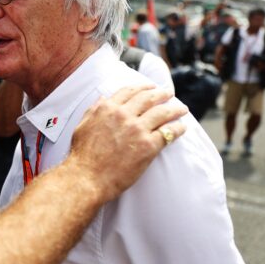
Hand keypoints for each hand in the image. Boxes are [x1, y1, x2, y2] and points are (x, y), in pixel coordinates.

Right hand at [68, 85, 187, 202]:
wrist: (86, 177)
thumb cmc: (82, 154)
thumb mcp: (83, 125)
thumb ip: (94, 110)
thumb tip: (103, 98)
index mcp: (107, 108)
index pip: (129, 91)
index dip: (143, 87)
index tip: (151, 87)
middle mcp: (123, 115)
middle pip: (148, 98)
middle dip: (162, 94)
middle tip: (169, 94)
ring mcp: (137, 130)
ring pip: (162, 113)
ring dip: (175, 109)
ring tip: (182, 109)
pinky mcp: (148, 146)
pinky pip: (168, 133)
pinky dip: (177, 128)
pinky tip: (182, 127)